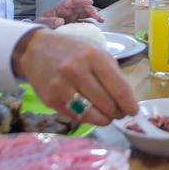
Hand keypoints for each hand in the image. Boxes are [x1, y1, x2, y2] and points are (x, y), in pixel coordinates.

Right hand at [10, 29, 136, 123]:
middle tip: (119, 113)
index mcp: (93, 56)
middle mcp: (77, 71)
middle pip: (107, 104)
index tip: (133, 111)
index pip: (119, 88)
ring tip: (107, 116)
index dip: (129, 104)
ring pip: (92, 115)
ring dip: (104, 119)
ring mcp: (62, 87)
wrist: (35, 49)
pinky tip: (90, 112)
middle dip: (117, 113)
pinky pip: (76, 117)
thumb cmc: (72, 49)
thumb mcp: (96, 51)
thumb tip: (127, 99)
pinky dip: (87, 118)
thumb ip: (112, 73)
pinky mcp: (51, 100)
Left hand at [38, 0, 103, 23]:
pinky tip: (95, 27)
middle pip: (82, 7)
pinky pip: (83, 23)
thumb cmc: (40, 24)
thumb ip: (49, 21)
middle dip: (92, 10)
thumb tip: (60, 21)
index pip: (73, 1)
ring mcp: (72, 18)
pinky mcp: (73, 25)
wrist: (39, 31)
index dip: (82, 0)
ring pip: (85, 14)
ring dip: (94, 16)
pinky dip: (90, 24)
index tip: (89, 2)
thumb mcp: (41, 22)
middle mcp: (68, 11)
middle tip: (98, 16)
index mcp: (61, 7)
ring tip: (101, 20)